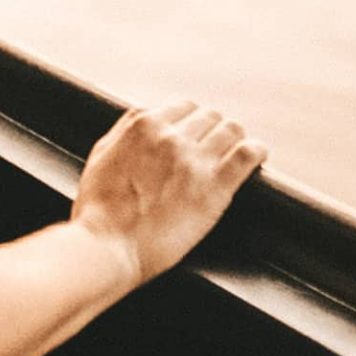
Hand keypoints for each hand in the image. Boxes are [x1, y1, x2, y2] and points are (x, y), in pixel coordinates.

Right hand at [71, 99, 268, 286]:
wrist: (106, 249)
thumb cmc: (98, 210)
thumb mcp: (102, 154)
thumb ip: (125, 130)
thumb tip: (145, 119)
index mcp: (145, 124)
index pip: (183, 106)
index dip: (191, 120)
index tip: (195, 132)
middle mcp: (173, 136)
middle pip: (209, 116)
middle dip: (211, 130)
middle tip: (214, 147)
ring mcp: (195, 160)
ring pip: (231, 129)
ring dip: (234, 138)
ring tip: (237, 149)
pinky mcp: (215, 187)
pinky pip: (247, 154)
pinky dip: (256, 151)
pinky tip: (257, 155)